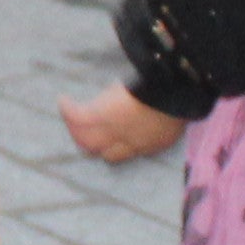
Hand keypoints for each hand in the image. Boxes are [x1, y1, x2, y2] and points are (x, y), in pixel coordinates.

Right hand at [62, 81, 182, 164]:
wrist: (174, 90)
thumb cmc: (181, 96)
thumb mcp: (178, 113)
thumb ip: (168, 117)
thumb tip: (168, 109)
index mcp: (152, 144)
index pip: (128, 153)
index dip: (118, 147)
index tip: (115, 138)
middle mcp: (129, 143)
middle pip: (105, 154)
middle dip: (95, 146)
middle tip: (85, 133)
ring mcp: (113, 131)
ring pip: (86, 140)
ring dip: (76, 129)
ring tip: (69, 116)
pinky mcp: (100, 116)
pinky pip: (77, 117)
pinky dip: (68, 109)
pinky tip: (62, 100)